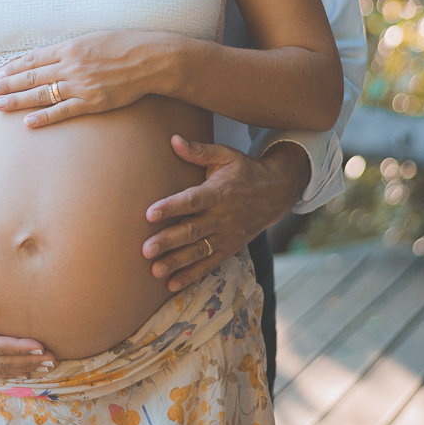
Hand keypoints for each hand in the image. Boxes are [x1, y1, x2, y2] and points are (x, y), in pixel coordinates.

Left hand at [0, 31, 168, 126]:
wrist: (150, 59)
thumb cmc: (122, 45)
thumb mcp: (91, 38)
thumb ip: (66, 47)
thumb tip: (41, 54)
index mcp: (69, 47)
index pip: (33, 59)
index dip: (12, 68)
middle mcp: (71, 65)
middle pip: (31, 77)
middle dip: (7, 85)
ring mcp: (81, 85)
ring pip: (42, 94)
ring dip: (18, 100)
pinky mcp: (92, 102)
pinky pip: (63, 111)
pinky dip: (45, 117)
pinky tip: (28, 122)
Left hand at [143, 137, 309, 291]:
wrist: (277, 193)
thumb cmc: (245, 171)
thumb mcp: (226, 155)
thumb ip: (199, 151)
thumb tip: (173, 139)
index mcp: (219, 192)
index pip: (192, 200)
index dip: (171, 207)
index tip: (149, 213)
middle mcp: (222, 216)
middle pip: (192, 230)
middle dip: (168, 241)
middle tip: (145, 249)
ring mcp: (227, 235)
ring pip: (199, 251)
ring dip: (176, 262)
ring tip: (154, 270)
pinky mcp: (230, 248)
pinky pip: (210, 264)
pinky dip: (192, 276)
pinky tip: (172, 285)